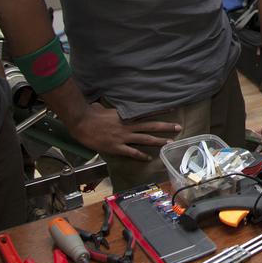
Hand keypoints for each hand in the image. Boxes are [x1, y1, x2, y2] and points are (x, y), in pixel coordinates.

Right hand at [64, 102, 181, 160]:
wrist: (82, 123)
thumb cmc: (92, 114)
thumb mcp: (104, 107)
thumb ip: (111, 107)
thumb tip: (106, 104)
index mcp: (126, 116)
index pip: (147, 112)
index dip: (160, 111)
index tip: (172, 109)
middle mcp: (128, 126)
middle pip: (151, 126)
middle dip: (165, 127)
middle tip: (178, 127)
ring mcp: (124, 137)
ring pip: (145, 139)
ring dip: (158, 141)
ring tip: (170, 142)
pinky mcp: (117, 147)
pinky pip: (132, 152)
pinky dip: (141, 155)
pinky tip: (148, 158)